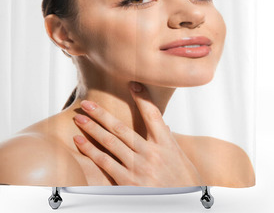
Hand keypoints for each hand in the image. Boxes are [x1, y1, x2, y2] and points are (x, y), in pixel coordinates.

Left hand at [72, 82, 203, 186]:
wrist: (184, 205)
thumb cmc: (184, 180)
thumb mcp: (179, 156)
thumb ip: (168, 140)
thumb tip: (164, 126)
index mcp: (166, 143)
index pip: (153, 114)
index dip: (142, 98)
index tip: (132, 84)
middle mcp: (152, 153)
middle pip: (122, 128)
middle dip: (102, 114)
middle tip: (87, 103)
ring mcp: (139, 168)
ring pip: (111, 143)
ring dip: (93, 129)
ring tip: (79, 118)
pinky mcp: (129, 183)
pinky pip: (106, 164)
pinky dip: (92, 152)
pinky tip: (81, 142)